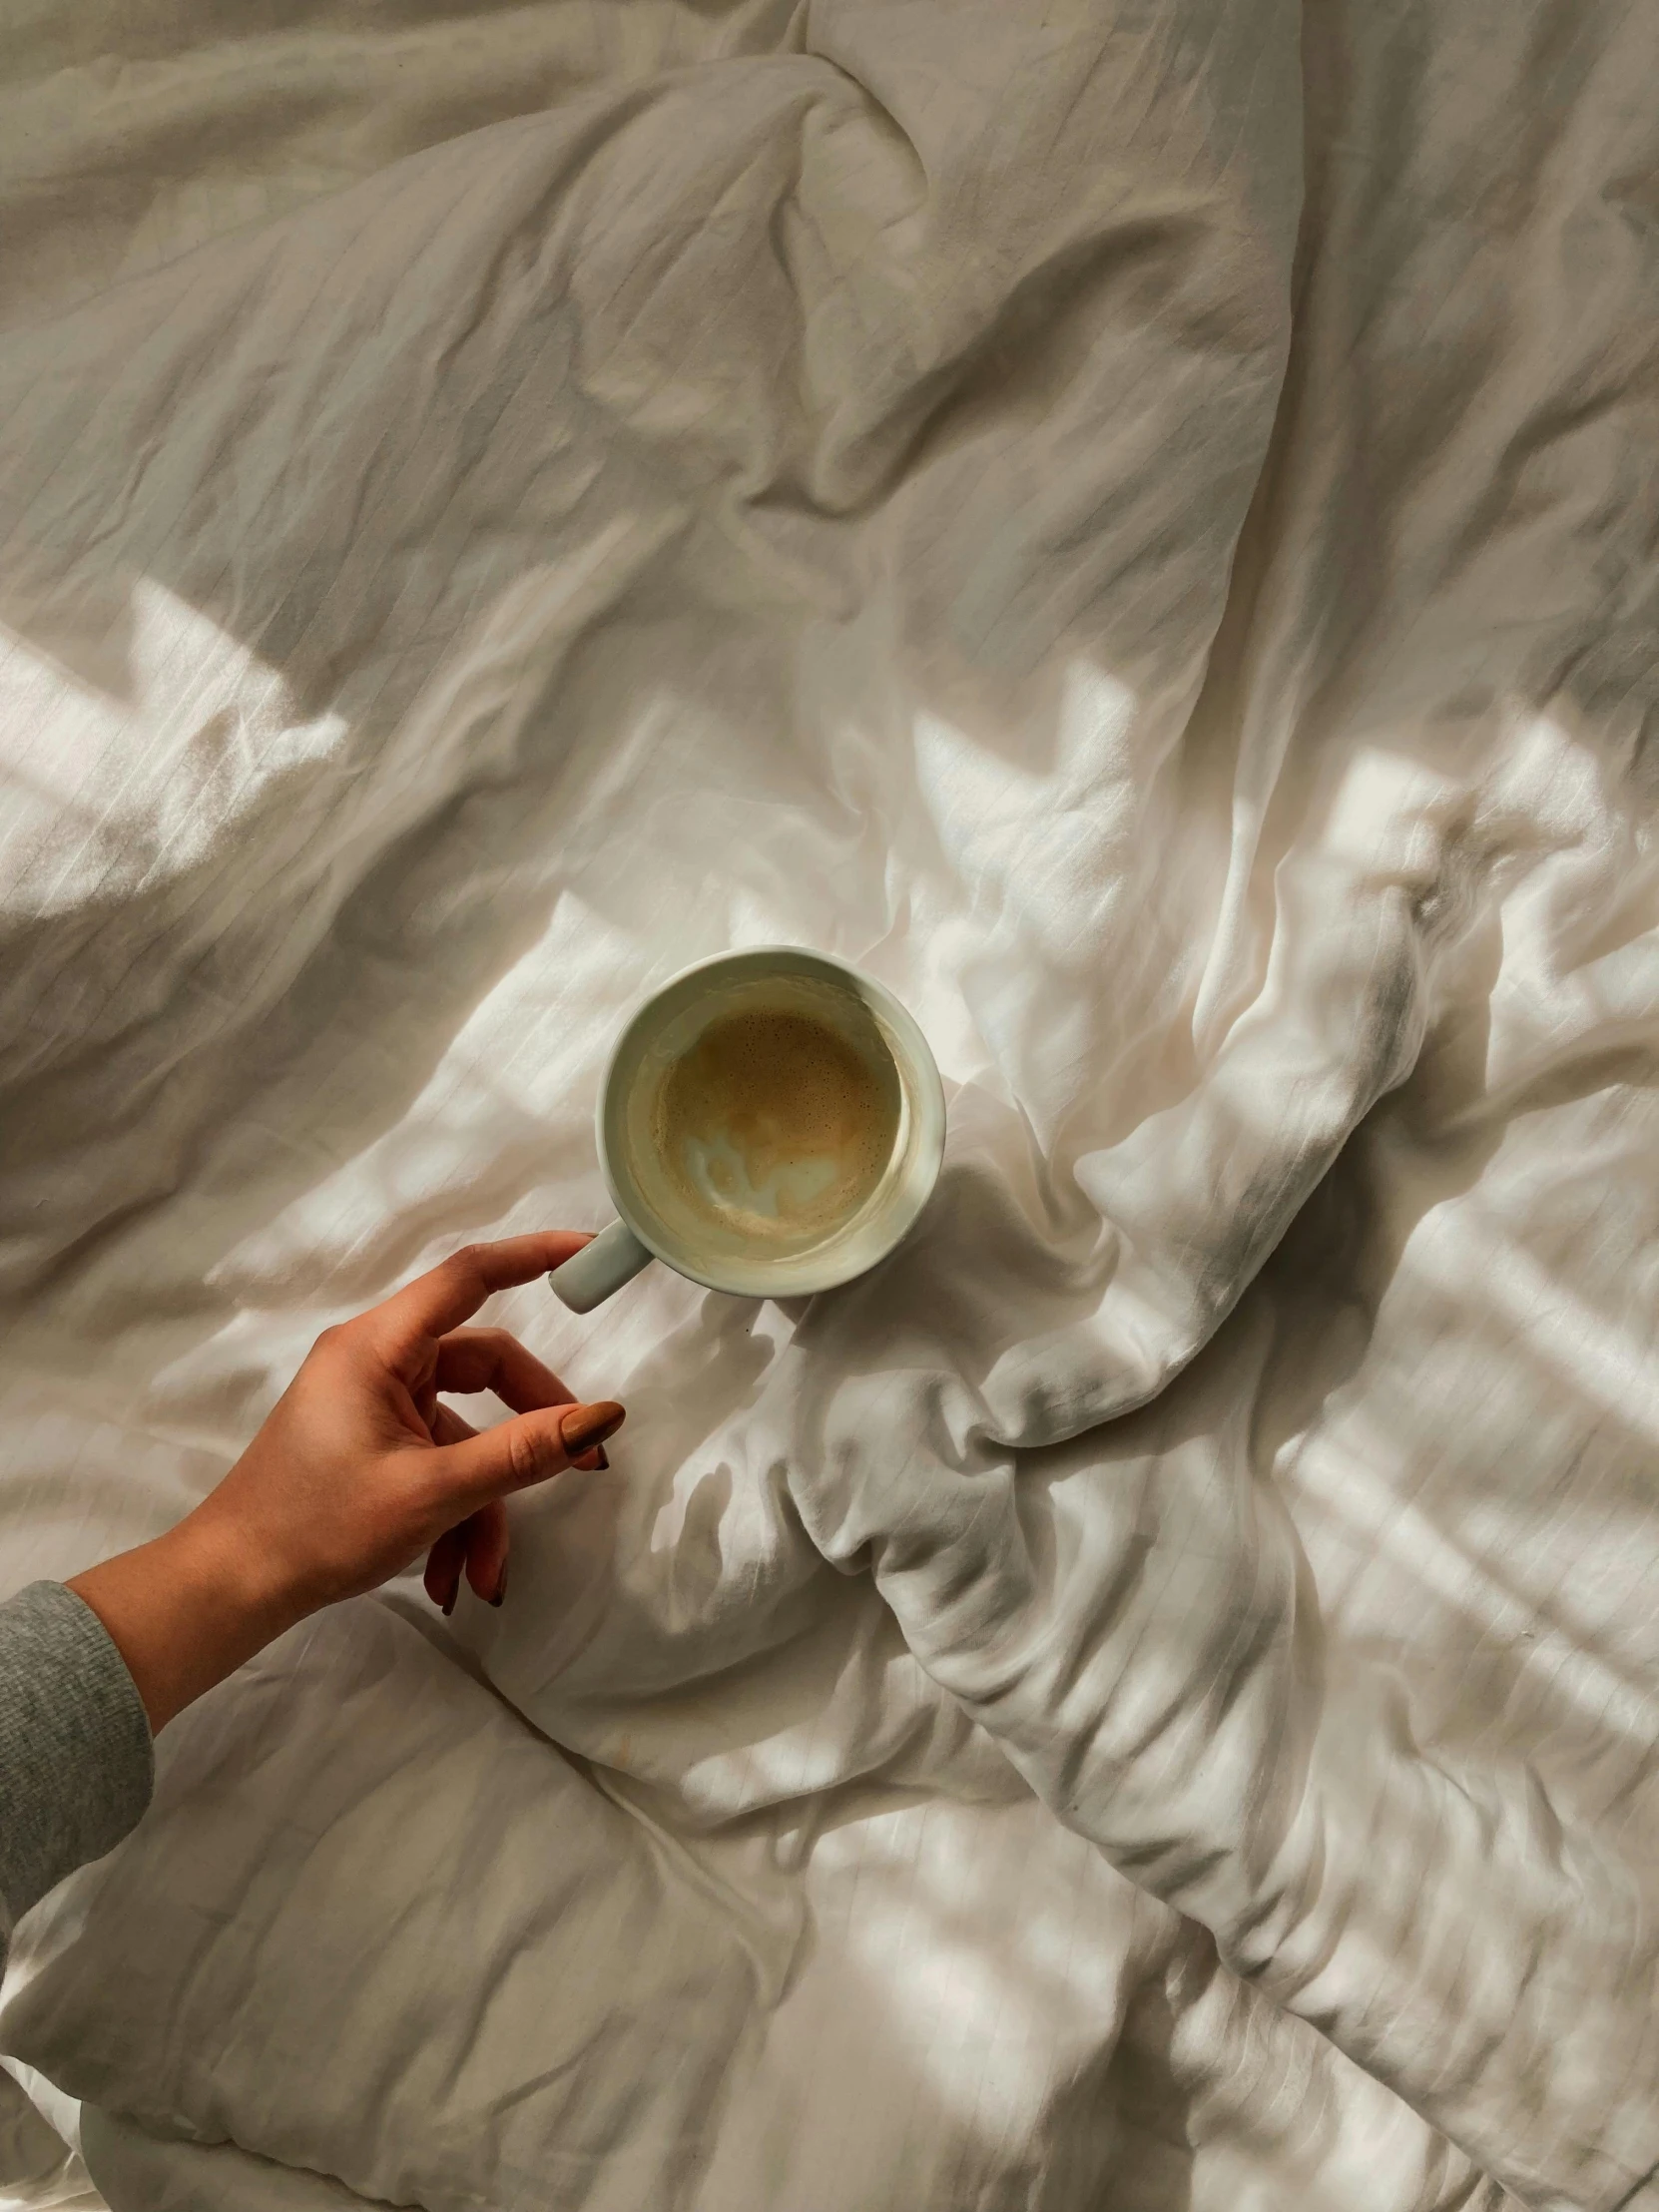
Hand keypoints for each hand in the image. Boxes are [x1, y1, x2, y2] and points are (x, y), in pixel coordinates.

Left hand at [68, 1234, 623, 1731]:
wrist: (232, 1588)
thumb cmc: (317, 1526)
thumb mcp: (432, 1492)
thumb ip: (523, 1452)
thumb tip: (602, 1417)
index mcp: (377, 1346)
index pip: (470, 1275)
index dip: (534, 1255)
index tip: (591, 1250)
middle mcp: (376, 1360)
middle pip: (483, 1366)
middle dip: (530, 1430)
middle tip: (585, 1469)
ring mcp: (373, 1402)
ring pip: (465, 1430)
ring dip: (486, 1502)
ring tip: (488, 1575)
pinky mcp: (371, 1440)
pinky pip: (438, 1461)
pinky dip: (455, 1514)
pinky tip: (453, 1576)